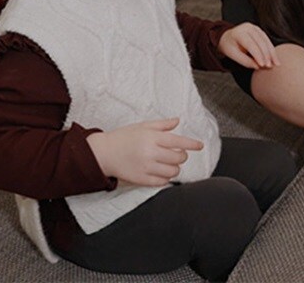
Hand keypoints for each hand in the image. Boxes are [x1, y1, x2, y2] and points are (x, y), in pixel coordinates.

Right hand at [86, 118, 204, 186]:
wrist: (103, 153)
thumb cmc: (123, 137)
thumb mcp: (142, 126)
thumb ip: (162, 125)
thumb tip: (177, 121)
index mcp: (152, 137)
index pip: (178, 141)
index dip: (192, 144)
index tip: (200, 146)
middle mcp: (150, 152)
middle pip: (178, 158)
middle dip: (181, 156)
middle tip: (177, 154)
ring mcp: (146, 167)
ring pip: (172, 171)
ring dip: (175, 168)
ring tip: (168, 163)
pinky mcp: (141, 179)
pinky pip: (161, 182)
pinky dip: (165, 178)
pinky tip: (161, 173)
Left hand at [217, 22, 277, 68]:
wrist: (228, 37)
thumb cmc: (229, 46)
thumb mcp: (233, 55)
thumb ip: (244, 61)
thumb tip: (257, 66)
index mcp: (239, 33)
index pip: (250, 44)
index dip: (257, 55)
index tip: (262, 65)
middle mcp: (248, 27)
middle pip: (260, 42)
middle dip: (266, 55)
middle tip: (270, 66)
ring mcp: (255, 28)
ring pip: (266, 41)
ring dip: (272, 53)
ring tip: (276, 63)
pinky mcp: (260, 31)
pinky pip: (267, 40)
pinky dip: (271, 50)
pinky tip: (274, 58)